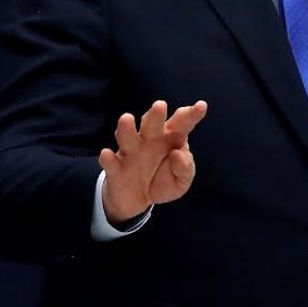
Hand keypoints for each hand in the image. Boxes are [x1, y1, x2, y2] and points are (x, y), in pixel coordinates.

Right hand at [99, 100, 207, 223]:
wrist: (138, 200)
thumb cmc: (163, 181)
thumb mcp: (181, 180)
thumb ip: (185, 168)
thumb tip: (177, 154)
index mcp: (170, 139)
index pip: (182, 123)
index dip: (191, 114)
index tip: (201, 106)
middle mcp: (149, 140)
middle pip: (152, 124)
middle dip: (155, 115)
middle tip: (160, 105)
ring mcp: (131, 152)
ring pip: (128, 137)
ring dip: (127, 128)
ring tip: (127, 118)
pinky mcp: (116, 168)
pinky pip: (111, 162)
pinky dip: (108, 158)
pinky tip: (106, 154)